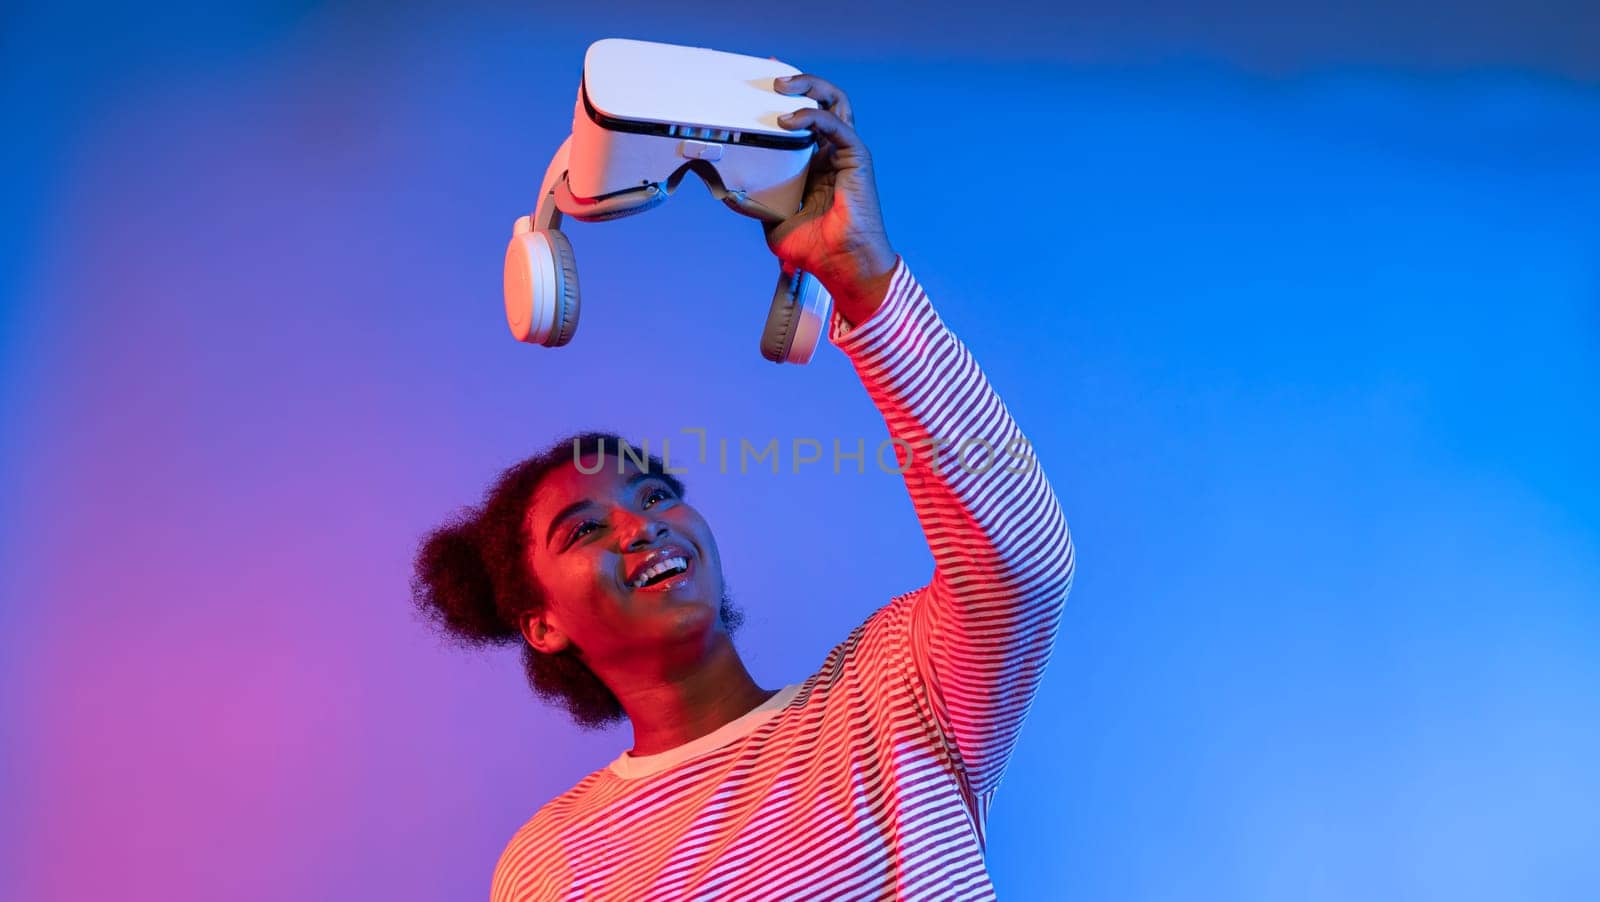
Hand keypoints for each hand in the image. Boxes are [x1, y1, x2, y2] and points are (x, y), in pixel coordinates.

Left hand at [768, 71, 897, 324]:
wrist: (841, 265)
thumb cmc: (815, 249)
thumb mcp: (773, 222)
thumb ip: (755, 202)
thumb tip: (726, 191)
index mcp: (816, 165)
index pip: (803, 120)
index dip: (787, 100)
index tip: (760, 87)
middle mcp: (831, 153)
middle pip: (821, 102)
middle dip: (798, 82)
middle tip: (770, 78)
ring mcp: (845, 153)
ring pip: (834, 102)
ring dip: (808, 87)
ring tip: (781, 86)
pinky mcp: (856, 158)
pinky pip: (836, 125)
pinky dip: (812, 116)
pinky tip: (789, 120)